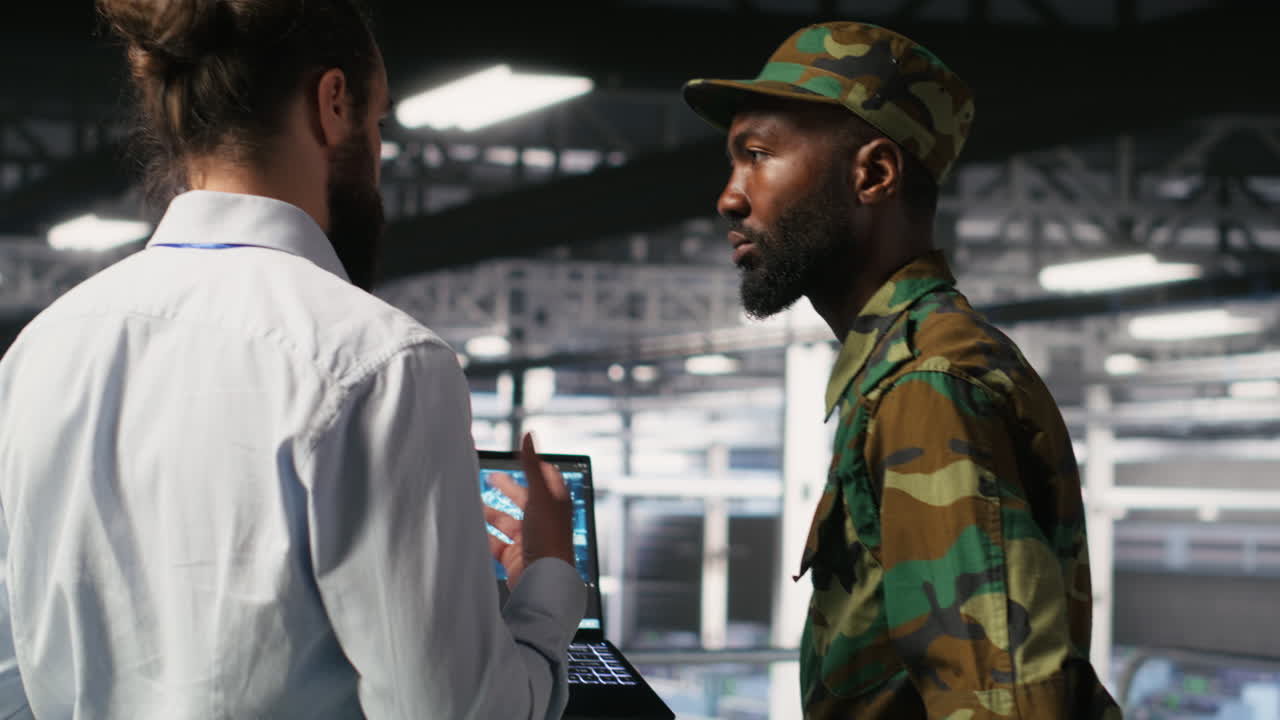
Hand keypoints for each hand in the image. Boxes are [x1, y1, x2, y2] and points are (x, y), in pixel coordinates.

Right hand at [482, 433, 574, 588]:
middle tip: (489, 477)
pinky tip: (470, 529)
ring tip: (472, 503)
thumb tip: (528, 435)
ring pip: (506, 521)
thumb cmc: (549, 537)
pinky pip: (495, 543)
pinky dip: (483, 536)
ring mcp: (528, 540)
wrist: (543, 581)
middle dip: (506, 488)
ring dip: (490, 512)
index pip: (544, 480)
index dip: (532, 468)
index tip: (519, 457)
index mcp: (555, 504)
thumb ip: (531, 465)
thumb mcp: (539, 495)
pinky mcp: (514, 557)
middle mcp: (543, 521)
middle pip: (523, 499)